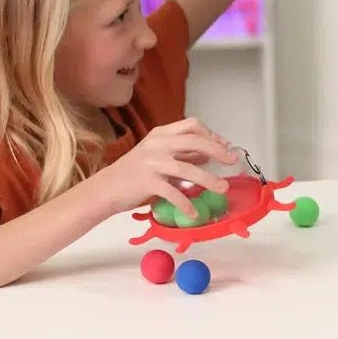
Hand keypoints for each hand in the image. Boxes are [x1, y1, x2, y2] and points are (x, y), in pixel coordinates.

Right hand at [94, 117, 237, 217]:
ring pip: (187, 169)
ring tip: (223, 188)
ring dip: (209, 179)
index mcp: (160, 134)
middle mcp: (156, 144)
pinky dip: (186, 204)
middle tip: (232, 161)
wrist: (105, 189)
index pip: (191, 125)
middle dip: (217, 150)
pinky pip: (173, 193)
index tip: (225, 145)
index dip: (211, 134)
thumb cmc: (133, 173)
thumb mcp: (157, 156)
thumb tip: (207, 156)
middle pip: (194, 141)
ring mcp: (151, 163)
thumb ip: (180, 154)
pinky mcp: (147, 182)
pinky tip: (194, 213)